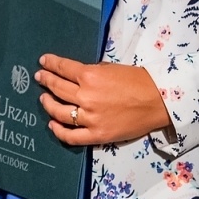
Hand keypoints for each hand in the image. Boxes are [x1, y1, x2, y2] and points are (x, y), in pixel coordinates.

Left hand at [36, 54, 171, 145]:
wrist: (158, 101)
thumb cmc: (138, 81)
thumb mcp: (112, 68)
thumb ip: (92, 72)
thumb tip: (76, 76)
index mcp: (91, 76)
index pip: (63, 68)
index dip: (50, 63)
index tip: (43, 62)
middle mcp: (86, 96)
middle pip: (57, 88)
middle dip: (45, 80)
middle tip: (39, 77)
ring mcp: (90, 117)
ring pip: (59, 112)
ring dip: (47, 104)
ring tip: (43, 99)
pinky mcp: (97, 134)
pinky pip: (71, 136)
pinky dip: (58, 131)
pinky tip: (52, 124)